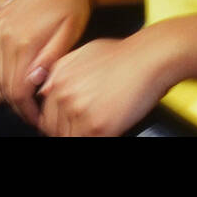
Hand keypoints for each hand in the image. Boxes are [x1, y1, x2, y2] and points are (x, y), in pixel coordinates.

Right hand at [0, 0, 92, 124]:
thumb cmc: (73, 7)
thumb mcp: (69, 35)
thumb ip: (50, 60)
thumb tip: (35, 83)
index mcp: (23, 40)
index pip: (17, 89)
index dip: (27, 110)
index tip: (39, 120)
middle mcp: (4, 35)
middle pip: (3, 83)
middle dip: (17, 105)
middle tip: (33, 116)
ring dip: (7, 90)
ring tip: (26, 102)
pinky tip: (12, 80)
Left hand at [38, 33, 171, 136]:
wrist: (149, 57)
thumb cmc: (125, 54)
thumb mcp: (84, 53)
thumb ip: (63, 73)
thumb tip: (49, 90)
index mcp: (57, 77)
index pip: (46, 114)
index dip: (58, 124)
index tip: (69, 126)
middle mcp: (62, 93)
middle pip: (54, 129)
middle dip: (69, 131)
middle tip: (87, 128)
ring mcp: (77, 110)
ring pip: (69, 137)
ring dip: (82, 135)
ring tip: (98, 128)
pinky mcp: (96, 126)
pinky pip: (89, 142)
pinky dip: (100, 138)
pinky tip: (109, 130)